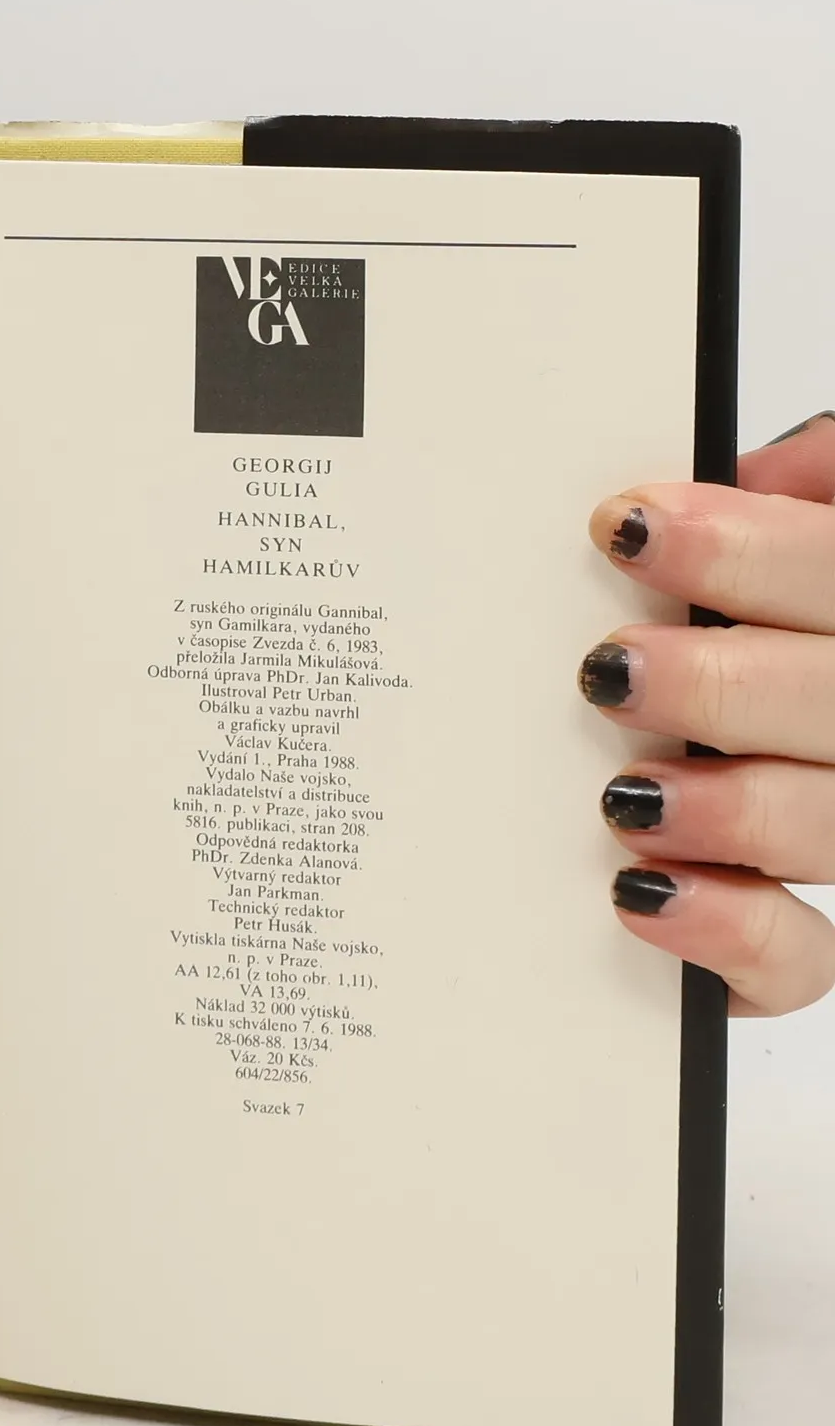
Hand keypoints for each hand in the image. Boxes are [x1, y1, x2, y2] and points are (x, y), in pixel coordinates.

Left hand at [583, 413, 834, 1015]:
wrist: (683, 758)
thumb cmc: (723, 654)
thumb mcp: (746, 567)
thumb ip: (786, 506)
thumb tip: (762, 468)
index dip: (752, 549)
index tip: (628, 527)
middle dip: (728, 682)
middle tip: (613, 671)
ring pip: (833, 826)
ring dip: (733, 806)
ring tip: (624, 793)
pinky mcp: (790, 947)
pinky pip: (801, 957)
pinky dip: (727, 927)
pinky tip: (641, 895)